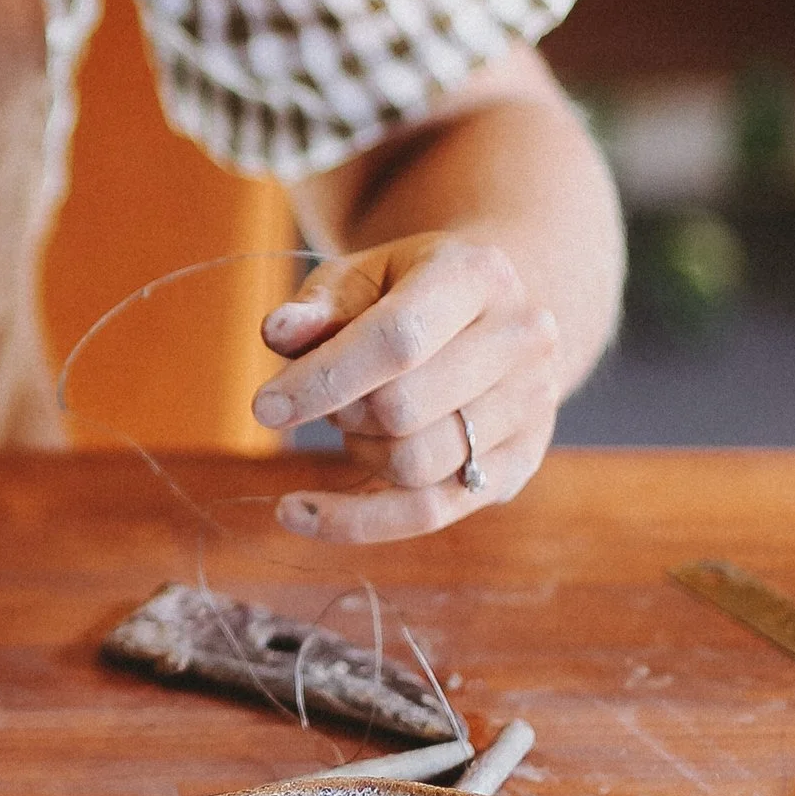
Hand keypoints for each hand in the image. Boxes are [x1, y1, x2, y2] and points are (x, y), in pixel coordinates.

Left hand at [248, 236, 563, 543]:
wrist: (488, 314)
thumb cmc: (405, 293)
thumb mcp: (358, 279)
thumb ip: (316, 307)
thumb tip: (279, 332)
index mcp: (478, 274)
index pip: (398, 340)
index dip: (325, 379)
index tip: (264, 408)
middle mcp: (520, 338)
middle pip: (405, 409)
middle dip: (343, 412)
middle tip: (332, 398)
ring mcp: (530, 405)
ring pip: (417, 465)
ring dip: (361, 450)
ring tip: (358, 420)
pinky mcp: (517, 463)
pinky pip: (428, 513)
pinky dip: (356, 521)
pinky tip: (298, 512)